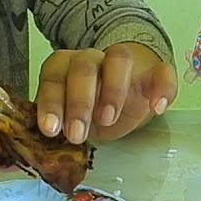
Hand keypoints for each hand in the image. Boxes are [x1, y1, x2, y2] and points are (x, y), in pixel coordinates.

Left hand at [34, 43, 176, 143]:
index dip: (51, 101)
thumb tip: (38, 143)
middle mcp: (90, 59)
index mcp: (64, 66)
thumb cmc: (85, 113)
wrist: (116, 103)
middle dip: (79, 102)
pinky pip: (161, 71)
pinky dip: (162, 86)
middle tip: (77, 134)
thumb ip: (55, 124)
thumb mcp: (67, 120)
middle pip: (84, 67)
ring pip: (119, 57)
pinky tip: (157, 108)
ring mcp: (121, 64)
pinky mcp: (151, 74)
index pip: (54, 75)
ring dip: (112, 89)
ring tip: (108, 120)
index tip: (51, 129)